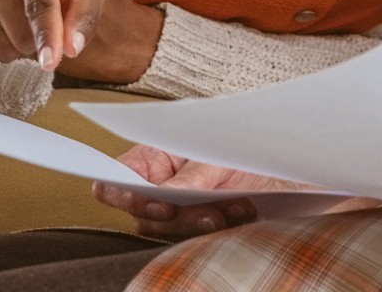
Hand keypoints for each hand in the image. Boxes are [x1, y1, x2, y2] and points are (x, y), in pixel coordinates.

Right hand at [0, 0, 101, 72]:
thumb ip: (83, 19)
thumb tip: (71, 48)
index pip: (39, 6)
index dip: (47, 38)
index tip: (50, 64)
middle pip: (20, 34)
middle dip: (37, 45)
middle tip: (42, 31)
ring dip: (16, 51)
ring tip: (21, 28)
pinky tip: (0, 33)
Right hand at [92, 145, 277, 238]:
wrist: (270, 160)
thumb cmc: (230, 145)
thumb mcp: (211, 155)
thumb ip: (188, 177)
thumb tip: (163, 198)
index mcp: (147, 162)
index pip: (111, 185)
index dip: (126, 199)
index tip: (162, 205)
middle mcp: (153, 189)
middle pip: (143, 217)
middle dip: (177, 217)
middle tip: (208, 212)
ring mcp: (172, 211)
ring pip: (168, 231)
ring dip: (199, 223)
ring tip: (230, 208)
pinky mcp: (193, 226)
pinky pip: (193, 237)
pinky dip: (217, 226)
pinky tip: (239, 211)